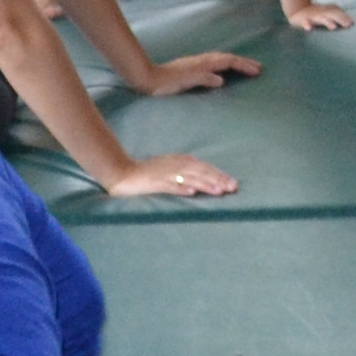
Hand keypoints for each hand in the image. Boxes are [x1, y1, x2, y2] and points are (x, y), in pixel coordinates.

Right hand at [104, 151, 241, 199]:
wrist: (122, 172)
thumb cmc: (147, 173)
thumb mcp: (170, 169)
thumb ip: (186, 172)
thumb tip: (203, 180)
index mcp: (180, 162)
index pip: (205, 168)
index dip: (219, 175)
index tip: (233, 184)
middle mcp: (175, 166)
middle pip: (200, 172)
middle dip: (218, 179)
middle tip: (232, 188)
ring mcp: (165, 174)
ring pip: (189, 179)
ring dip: (204, 184)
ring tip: (219, 191)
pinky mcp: (154, 183)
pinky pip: (169, 186)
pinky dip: (181, 188)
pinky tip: (191, 193)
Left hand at [135, 51, 259, 93]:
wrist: (146, 79)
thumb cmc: (164, 84)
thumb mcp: (184, 82)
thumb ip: (202, 79)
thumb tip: (221, 80)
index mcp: (202, 64)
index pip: (227, 62)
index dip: (243, 65)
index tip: (257, 70)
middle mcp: (201, 61)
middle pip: (226, 58)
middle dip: (243, 62)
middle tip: (258, 67)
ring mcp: (196, 64)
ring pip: (220, 60)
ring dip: (234, 62)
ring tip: (246, 67)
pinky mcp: (191, 69)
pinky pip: (214, 64)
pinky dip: (224, 65)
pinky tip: (222, 70)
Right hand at [284, 2, 354, 33]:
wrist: (296, 9)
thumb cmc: (316, 15)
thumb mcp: (327, 14)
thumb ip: (339, 17)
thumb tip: (353, 22)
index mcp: (328, 11)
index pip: (338, 12)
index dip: (345, 17)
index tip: (353, 23)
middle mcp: (321, 12)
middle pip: (332, 14)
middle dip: (340, 19)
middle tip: (348, 25)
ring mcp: (312, 16)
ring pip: (320, 18)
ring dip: (327, 22)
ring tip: (334, 27)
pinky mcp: (302, 20)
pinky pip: (304, 22)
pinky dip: (307, 25)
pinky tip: (309, 29)